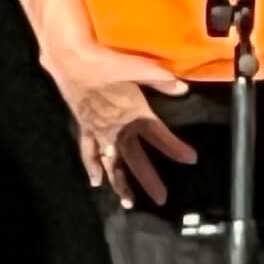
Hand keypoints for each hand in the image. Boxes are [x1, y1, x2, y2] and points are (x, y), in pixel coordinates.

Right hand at [43, 32, 196, 202]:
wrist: (71, 61)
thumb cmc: (106, 63)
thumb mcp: (139, 68)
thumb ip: (162, 81)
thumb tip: (184, 89)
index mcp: (134, 114)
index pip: (160, 136)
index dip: (175, 148)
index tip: (191, 159)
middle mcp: (117, 128)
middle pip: (135, 160)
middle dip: (149, 180)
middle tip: (162, 199)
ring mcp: (99, 131)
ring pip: (111, 164)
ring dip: (120, 183)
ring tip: (128, 203)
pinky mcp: (85, 127)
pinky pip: (89, 152)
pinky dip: (92, 167)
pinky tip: (95, 181)